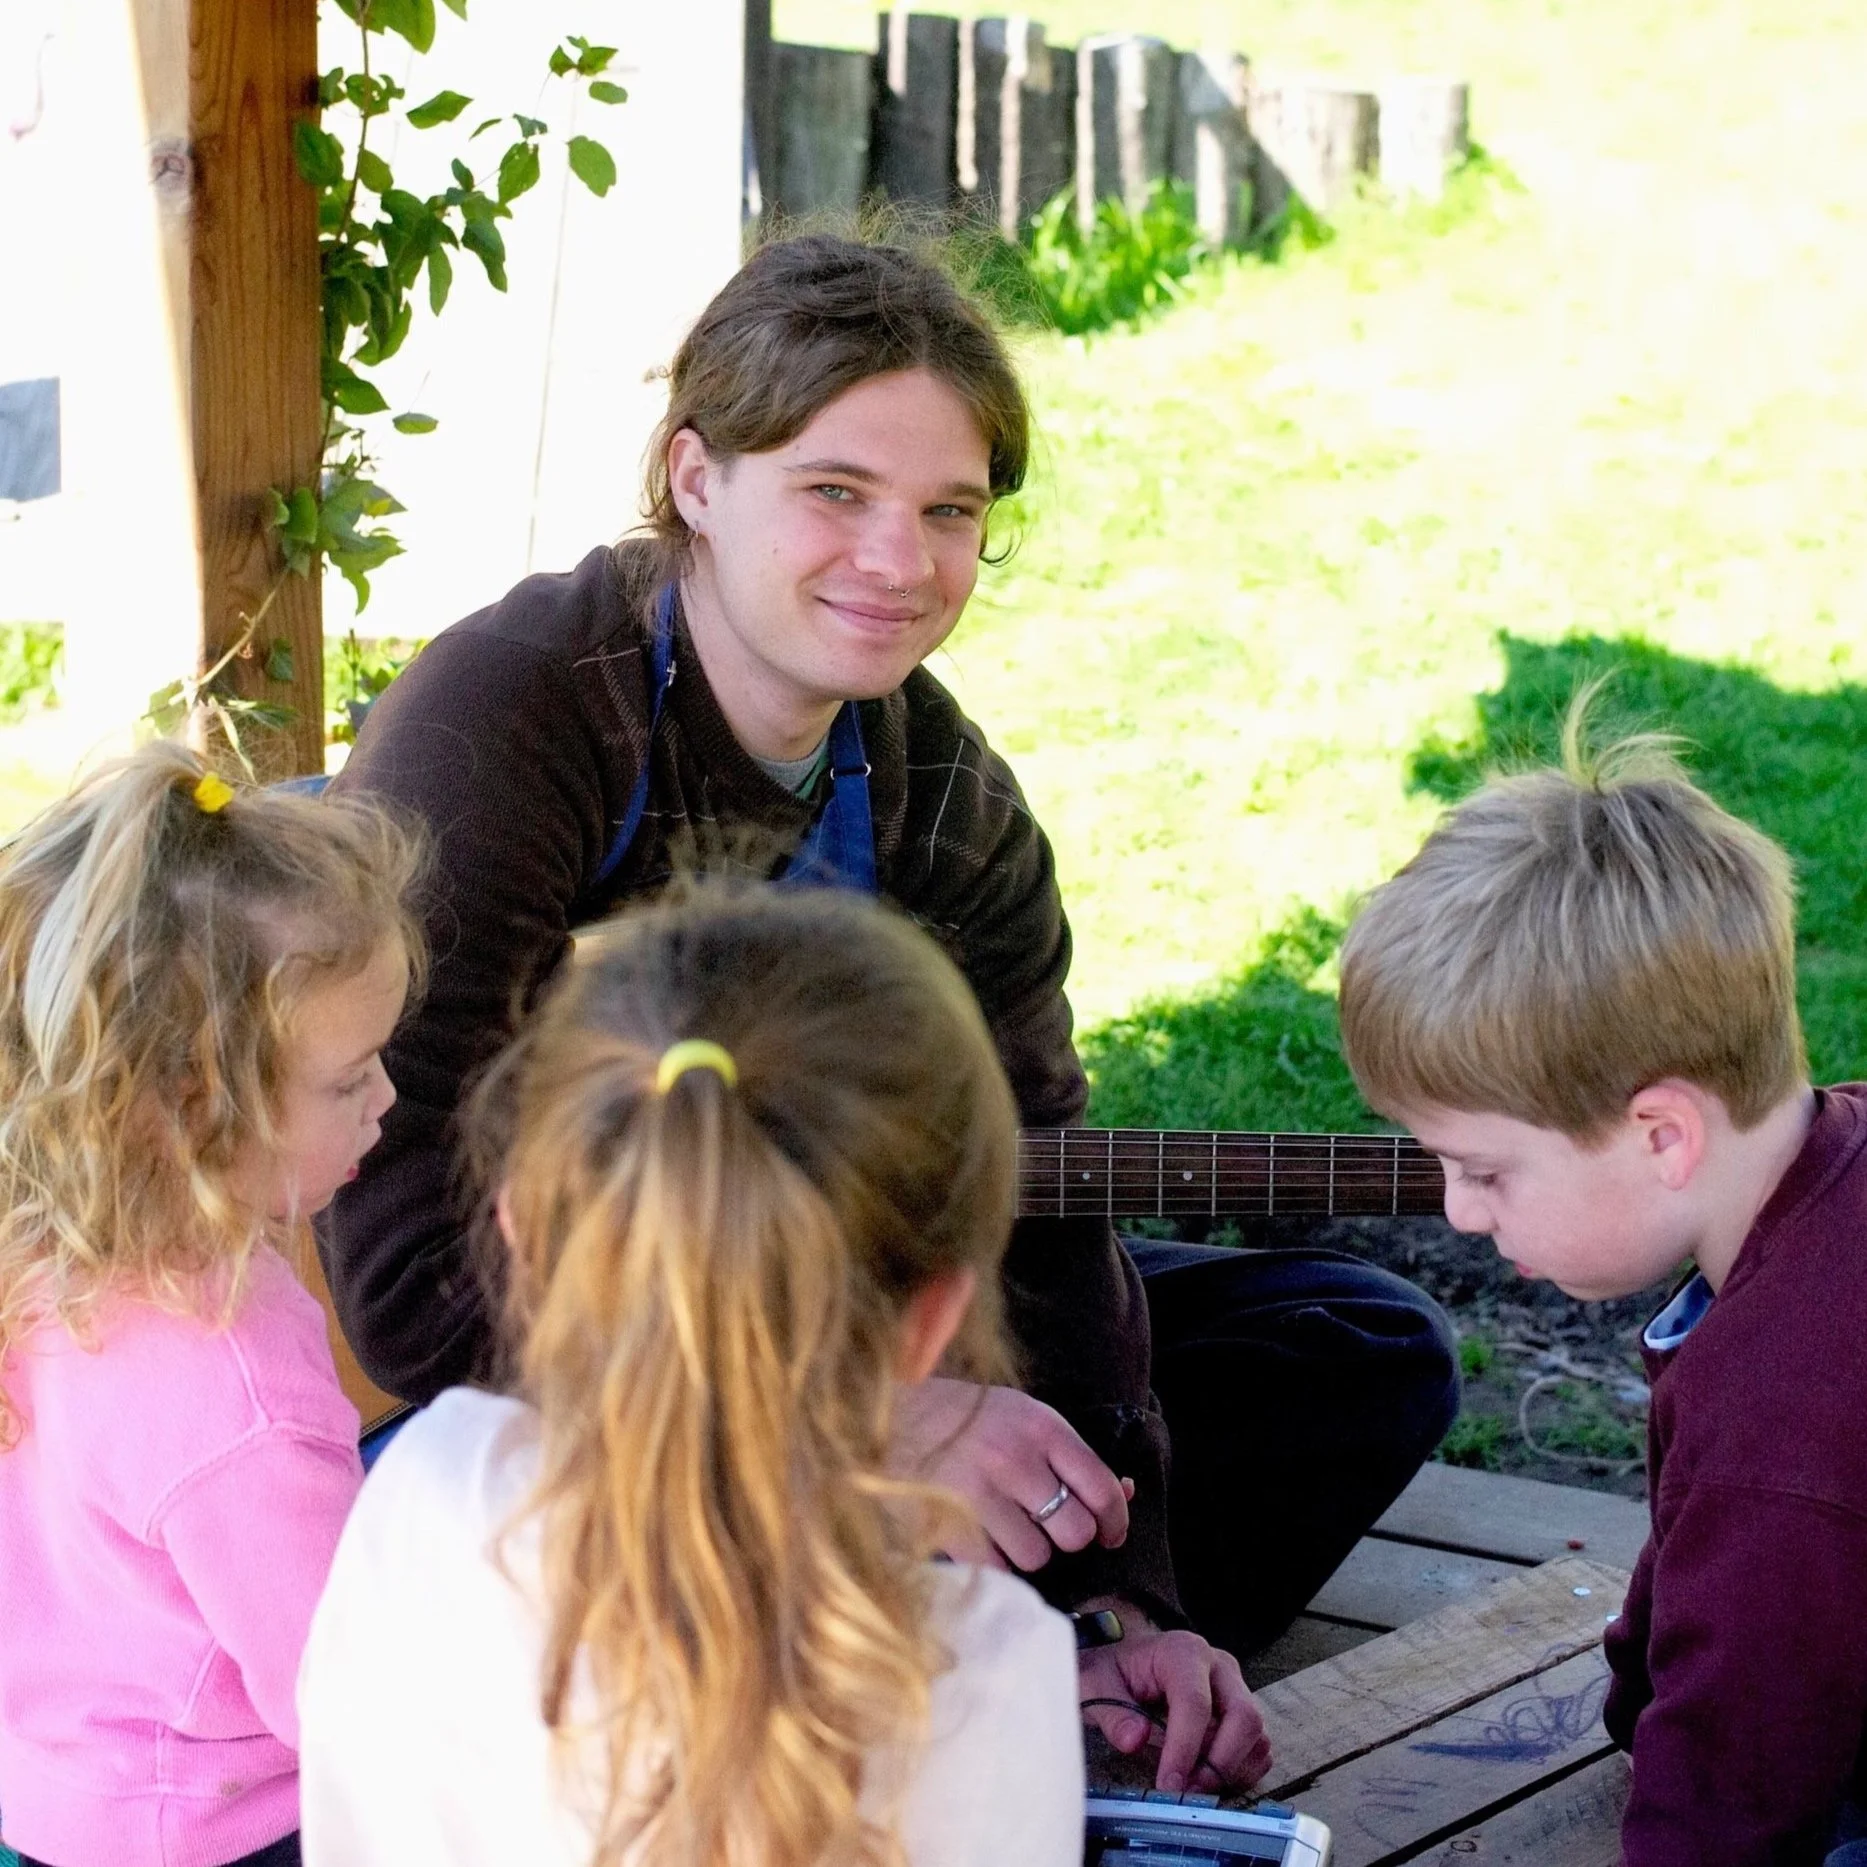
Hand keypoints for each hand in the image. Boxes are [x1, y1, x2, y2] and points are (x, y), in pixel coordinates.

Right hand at [891, 1377, 1131, 1571]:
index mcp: (1040, 1425)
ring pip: (1037, 1556)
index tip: (1108, 1533)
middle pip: (1075, 1531)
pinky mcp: (948, 1524)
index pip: (1102, 1486)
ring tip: (1001, 1527)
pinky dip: (991, 1563)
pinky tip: (976, 1538)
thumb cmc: (960, 1419)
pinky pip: (995, 1568)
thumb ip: (1068, 1455)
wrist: (883, 1416)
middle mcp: (1015, 1456)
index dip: (1115, 1520)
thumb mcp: (1019, 1417)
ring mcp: (980, 1492)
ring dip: (1025, 1552)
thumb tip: (1129, 1493)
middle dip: (1066, 1537)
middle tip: (1044, 1527)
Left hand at [1078, 1607, 1270, 1793]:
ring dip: (1231, 1770)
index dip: (1185, 1748)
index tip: (1168, 1783)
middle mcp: (1218, 1666)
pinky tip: (1206, 1776)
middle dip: (1220, 1762)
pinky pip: (1258, 1748)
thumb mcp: (1096, 1683)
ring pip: (1257, 1735)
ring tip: (1193, 1784)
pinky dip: (1240, 1770)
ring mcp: (1234, 1688)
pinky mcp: (1240, 1711)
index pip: (1195, 1703)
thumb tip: (1135, 1740)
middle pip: (1244, 1717)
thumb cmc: (1113, 1669)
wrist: (1125, 1658)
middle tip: (1188, 1790)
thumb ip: (1112, 1712)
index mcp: (1183, 1652)